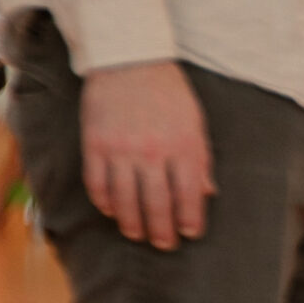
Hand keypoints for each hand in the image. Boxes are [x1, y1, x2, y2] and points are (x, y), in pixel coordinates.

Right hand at [81, 60, 213, 250]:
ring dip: (132, 223)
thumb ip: (201, 158)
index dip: (189, 219)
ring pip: (125, 200)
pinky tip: (110, 210)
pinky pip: (97, 183)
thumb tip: (208, 192)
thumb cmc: (168, 91)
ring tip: (136, 233)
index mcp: (182, 144)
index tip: (190, 233)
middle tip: (163, 244)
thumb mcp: (195, 121)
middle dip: (162, 230)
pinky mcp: (95, 144)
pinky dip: (104, 202)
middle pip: (157, 204)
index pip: (189, 194)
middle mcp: (152, 151)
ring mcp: (121, 149)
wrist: (129, 58)